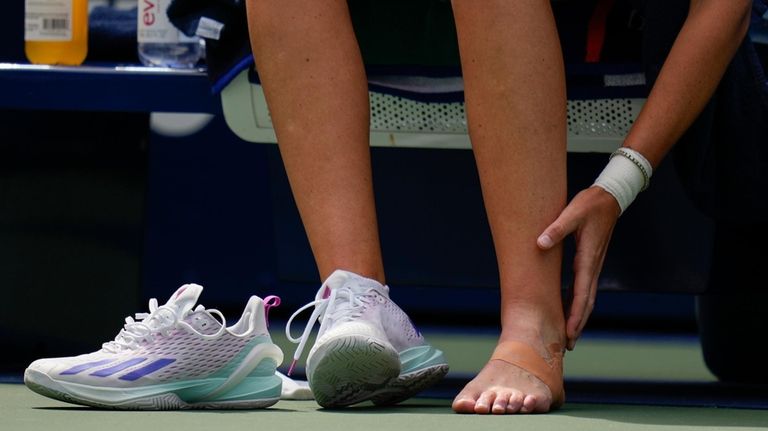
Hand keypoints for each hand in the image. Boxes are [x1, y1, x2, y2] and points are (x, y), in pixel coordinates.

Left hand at [537, 186, 620, 349]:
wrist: (609, 197)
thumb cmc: (590, 204)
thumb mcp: (572, 212)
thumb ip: (557, 228)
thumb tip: (540, 243)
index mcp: (587, 258)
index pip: (582, 293)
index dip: (575, 314)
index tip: (569, 332)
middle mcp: (592, 265)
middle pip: (586, 302)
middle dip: (578, 323)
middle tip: (569, 344)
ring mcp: (592, 265)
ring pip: (587, 297)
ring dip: (578, 316)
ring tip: (569, 335)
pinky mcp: (590, 261)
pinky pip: (584, 287)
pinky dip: (578, 302)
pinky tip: (569, 309)